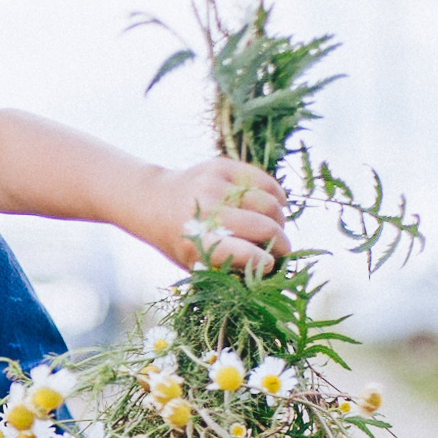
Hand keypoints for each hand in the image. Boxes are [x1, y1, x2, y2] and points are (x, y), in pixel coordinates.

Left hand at [144, 158, 288, 273]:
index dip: (265, 262)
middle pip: (263, 227)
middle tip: (284, 248)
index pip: (244, 253)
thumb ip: (230, 267)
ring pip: (268, 203)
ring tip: (276, 227)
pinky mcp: (221, 167)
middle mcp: (206, 211)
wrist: (154, 201)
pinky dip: (276, 196)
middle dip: (282, 242)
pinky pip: (264, 181)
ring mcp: (214, 185)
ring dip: (280, 219)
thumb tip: (272, 271)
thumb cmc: (182, 239)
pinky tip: (277, 205)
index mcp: (199, 241)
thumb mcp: (196, 261)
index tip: (271, 264)